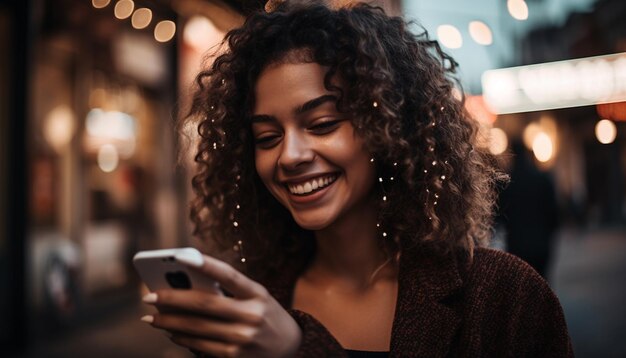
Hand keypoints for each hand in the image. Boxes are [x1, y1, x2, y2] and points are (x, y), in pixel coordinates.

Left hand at [141, 254, 300, 357]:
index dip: (205, 264)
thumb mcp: (256, 298)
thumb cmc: (265, 315)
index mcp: (257, 293)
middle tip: (149, 295)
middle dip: (172, 299)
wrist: (291, 348)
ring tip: (152, 317)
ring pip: (197, 328)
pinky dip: (182, 339)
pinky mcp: (236, 356)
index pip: (228, 275)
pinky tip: (171, 333)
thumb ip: (229, 291)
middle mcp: (252, 315)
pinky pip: (201, 346)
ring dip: (170, 322)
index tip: (181, 256)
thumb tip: (185, 287)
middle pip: (205, 304)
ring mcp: (244, 338)